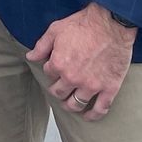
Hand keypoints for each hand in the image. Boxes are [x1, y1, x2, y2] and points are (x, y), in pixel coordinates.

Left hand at [27, 3, 135, 121]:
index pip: (48, 74)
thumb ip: (41, 46)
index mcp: (58, 64)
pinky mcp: (109, 88)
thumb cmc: (82, 24)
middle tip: (59, 89)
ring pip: (76, 104)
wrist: (111, 24)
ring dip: (70, 106)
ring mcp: (92, 86)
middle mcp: (73, 78)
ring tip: (69, 104)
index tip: (55, 66)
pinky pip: (100, 109)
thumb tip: (30, 57)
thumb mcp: (55, 30)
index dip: (51, 69)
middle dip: (57, 91)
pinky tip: (88, 116)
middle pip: (59, 93)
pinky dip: (93, 116)